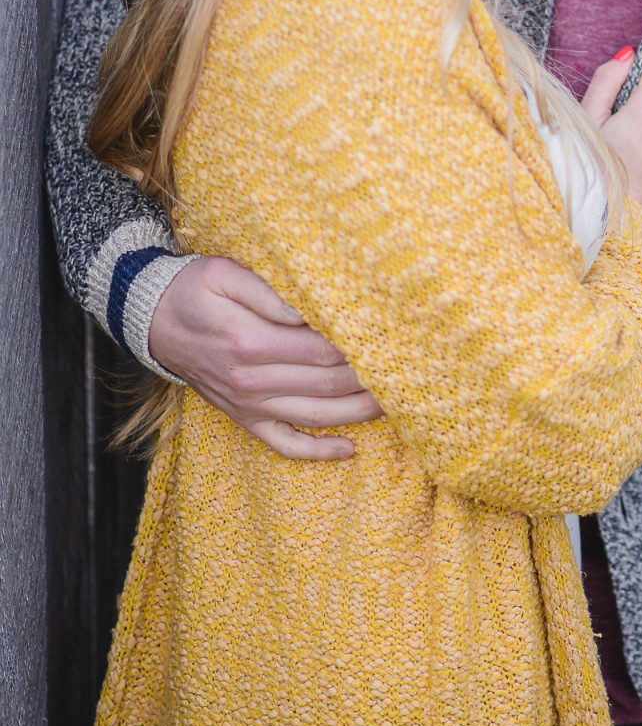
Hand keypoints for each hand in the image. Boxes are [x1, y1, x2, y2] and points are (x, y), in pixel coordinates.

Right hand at [148, 256, 382, 459]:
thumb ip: (268, 292)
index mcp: (249, 342)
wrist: (150, 321)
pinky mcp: (245, 418)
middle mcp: (252, 381)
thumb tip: (309, 310)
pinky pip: (285, 444)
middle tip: (407, 366)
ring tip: (397, 402)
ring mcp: (249, 405)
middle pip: (328, 384)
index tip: (389, 336)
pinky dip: (319, 451)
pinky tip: (351, 449)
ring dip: (359, 413)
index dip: (359, 346)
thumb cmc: (192, 289)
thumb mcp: (224, 273)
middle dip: (371, 377)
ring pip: (316, 417)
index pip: (321, 350)